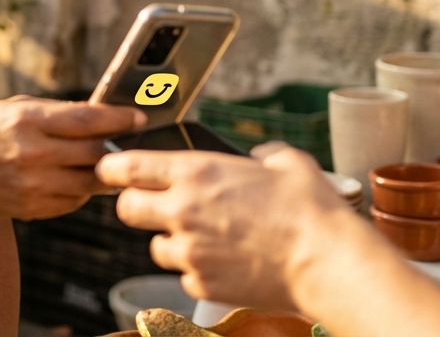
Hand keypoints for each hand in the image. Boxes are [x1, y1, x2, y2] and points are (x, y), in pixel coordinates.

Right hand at [0, 96, 143, 220]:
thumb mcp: (14, 107)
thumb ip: (56, 111)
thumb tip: (100, 114)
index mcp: (27, 121)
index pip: (87, 120)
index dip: (118, 118)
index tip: (137, 117)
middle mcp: (31, 154)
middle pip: (94, 154)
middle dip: (116, 147)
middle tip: (128, 141)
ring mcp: (31, 186)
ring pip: (89, 183)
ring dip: (103, 172)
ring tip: (108, 162)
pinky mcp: (31, 209)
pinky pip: (73, 202)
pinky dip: (82, 191)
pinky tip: (77, 178)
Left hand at [97, 142, 352, 308]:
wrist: (326, 262)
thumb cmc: (310, 209)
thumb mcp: (285, 161)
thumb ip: (260, 154)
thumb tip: (256, 158)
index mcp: (195, 173)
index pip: (124, 167)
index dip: (113, 167)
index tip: (115, 169)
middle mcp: (182, 211)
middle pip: (125, 208)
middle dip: (136, 205)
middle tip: (158, 205)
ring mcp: (189, 252)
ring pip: (155, 246)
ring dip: (172, 241)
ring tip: (207, 238)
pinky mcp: (201, 284)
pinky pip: (183, 275)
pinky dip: (197, 270)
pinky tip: (226, 262)